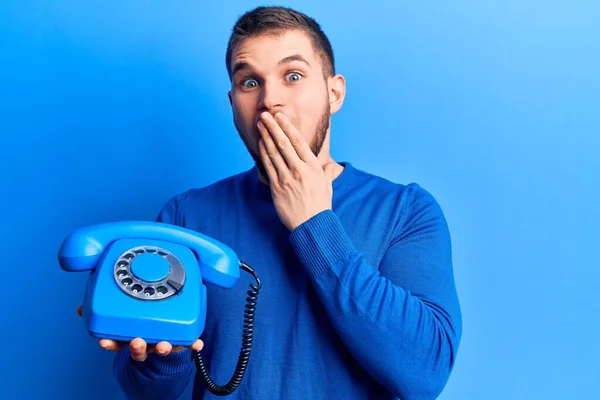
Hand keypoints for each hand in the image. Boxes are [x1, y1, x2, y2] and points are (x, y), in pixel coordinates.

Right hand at [77, 305, 203, 361]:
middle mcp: (144, 343)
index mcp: (128, 337)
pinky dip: (191, 344)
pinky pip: (186, 343)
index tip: (104, 342)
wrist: (156, 346)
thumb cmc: (136, 327)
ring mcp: (160, 343)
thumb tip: (81, 309)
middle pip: (139, 349)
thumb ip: (103, 314)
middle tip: (136, 341)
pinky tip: (197, 343)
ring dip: (163, 347)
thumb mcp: (118, 321)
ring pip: (160, 347)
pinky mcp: (177, 341)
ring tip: (165, 344)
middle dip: (137, 347)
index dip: (110, 344)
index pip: (116, 343)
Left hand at [257, 111, 335, 230]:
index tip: (281, 117)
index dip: (288, 127)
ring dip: (266, 137)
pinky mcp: (277, 187)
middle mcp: (299, 170)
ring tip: (260, 124)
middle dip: (273, 127)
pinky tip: (261, 143)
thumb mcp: (327, 185)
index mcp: (313, 167)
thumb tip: (331, 166)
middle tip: (265, 115)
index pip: (298, 142)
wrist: (312, 225)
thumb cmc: (320, 205)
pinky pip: (269, 166)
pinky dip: (264, 153)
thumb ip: (327, 172)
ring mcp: (286, 178)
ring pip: (274, 153)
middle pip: (284, 144)